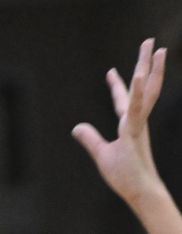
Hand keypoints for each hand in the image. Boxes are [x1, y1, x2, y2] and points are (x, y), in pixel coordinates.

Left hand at [72, 38, 166, 204]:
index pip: (123, 100)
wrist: (140, 192)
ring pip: (147, 92)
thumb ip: (90, 139)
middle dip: (145, 64)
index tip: (112, 71)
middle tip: (150, 41)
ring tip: (155, 49)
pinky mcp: (135, 133)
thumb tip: (76, 126)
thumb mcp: (102, 154)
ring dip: (150, 69)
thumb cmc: (125, 176)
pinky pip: (136, 110)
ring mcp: (138, 125)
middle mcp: (137, 121)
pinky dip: (137, 94)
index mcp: (130, 125)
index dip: (118, 85)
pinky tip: (138, 77)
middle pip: (143, 87)